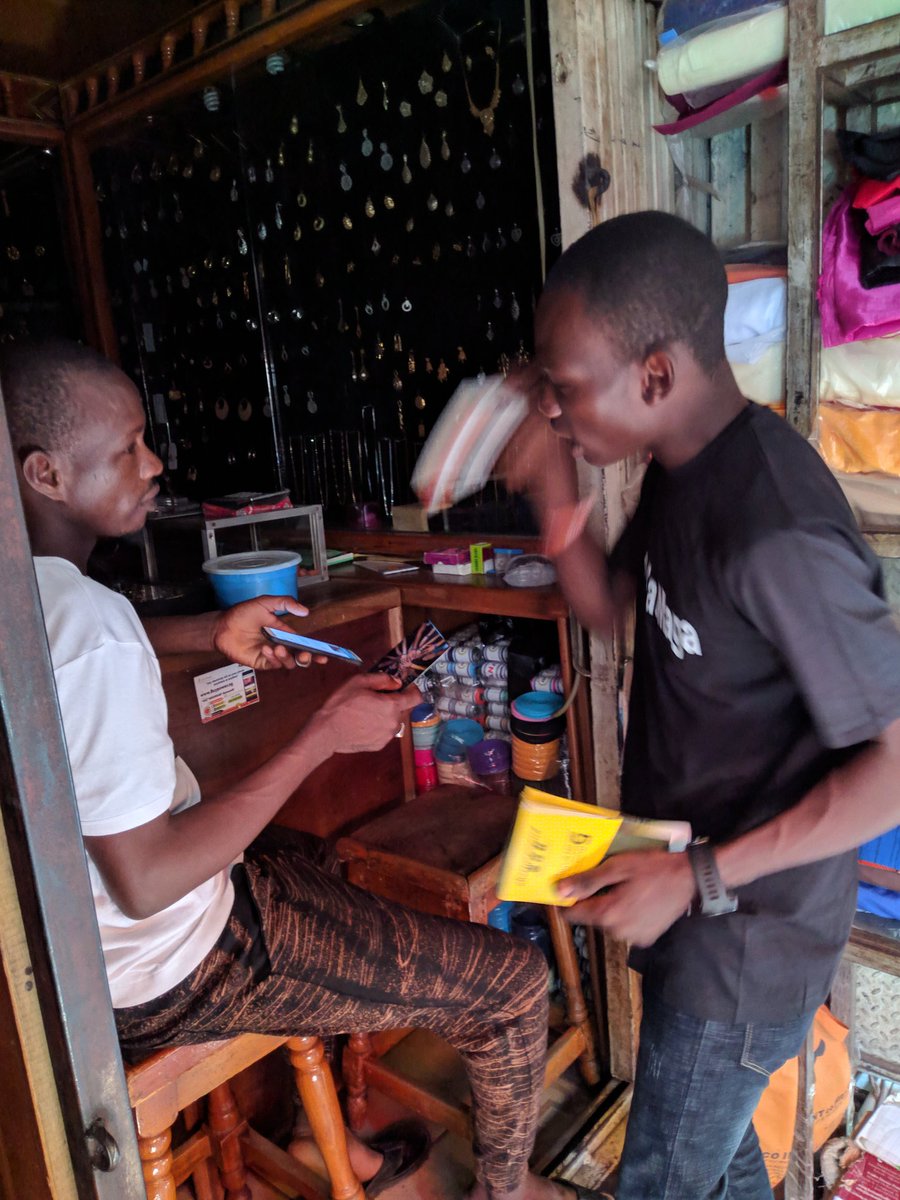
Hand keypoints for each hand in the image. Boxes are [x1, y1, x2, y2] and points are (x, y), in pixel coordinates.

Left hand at [212, 595, 327, 670]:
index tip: (325, 654)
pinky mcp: (261, 663)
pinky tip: (266, 649)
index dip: (316, 650)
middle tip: (305, 655)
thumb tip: (306, 611)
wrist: (222, 626)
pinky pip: (273, 665)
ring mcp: (271, 656)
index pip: (303, 643)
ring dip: (288, 657)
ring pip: (289, 663)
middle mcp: (281, 645)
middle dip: (306, 658)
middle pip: (300, 657)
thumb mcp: (265, 603)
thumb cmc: (243, 613)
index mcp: (285, 632)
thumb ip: (285, 603)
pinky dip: (273, 658)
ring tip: (278, 648)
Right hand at [314, 673, 417, 754]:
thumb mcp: (359, 682)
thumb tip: (397, 682)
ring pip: (394, 721)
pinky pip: (385, 732)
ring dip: (387, 715)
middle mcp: (394, 722)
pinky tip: (364, 723)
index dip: (413, 690)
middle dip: (395, 702)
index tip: (406, 687)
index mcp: (392, 706)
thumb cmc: (341, 705)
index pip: (416, 698)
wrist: (327, 731)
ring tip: (368, 712)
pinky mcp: (379, 745)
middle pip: (404, 709)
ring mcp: (387, 736)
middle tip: (377, 698)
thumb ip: (382, 679)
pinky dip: (380, 726)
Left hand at [556, 851, 696, 946]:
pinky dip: (627, 916)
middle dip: (595, 902)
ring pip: (610, 924)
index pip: (574, 915)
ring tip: (625, 889)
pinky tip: (637, 900)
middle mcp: (619, 932)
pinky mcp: (647, 939)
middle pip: (593, 918)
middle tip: (607, 881)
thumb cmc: (654, 867)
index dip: (566, 902)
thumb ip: (588, 881)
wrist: (691, 878)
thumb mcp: (618, 867)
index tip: (563, 891)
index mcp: (609, 914)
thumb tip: (559, 890)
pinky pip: (627, 928)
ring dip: (611, 909)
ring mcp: (635, 938)